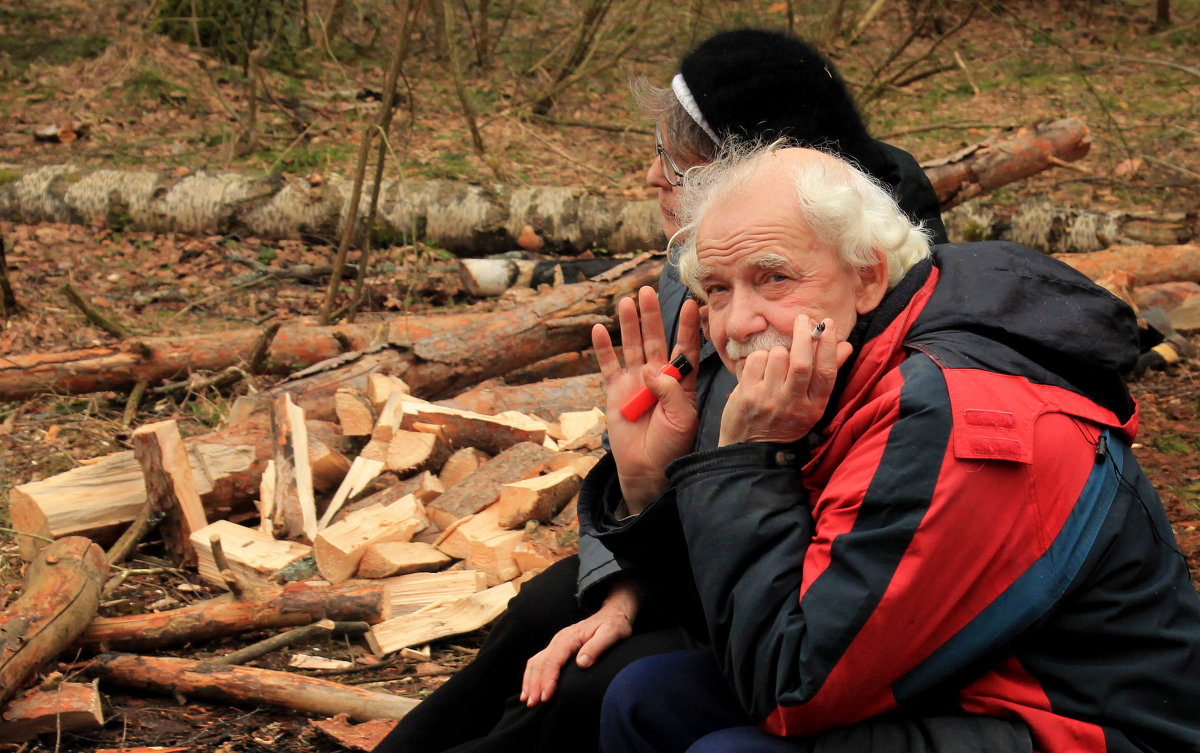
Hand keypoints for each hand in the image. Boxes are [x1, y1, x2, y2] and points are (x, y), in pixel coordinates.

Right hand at [519, 577, 639, 706]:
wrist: (613, 613)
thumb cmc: (614, 625)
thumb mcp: (611, 633)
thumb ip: (597, 647)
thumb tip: (581, 662)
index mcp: (570, 637)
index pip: (554, 660)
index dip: (548, 679)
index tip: (546, 697)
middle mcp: (559, 639)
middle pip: (541, 662)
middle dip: (535, 684)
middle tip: (533, 704)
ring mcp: (557, 643)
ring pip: (536, 662)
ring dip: (530, 681)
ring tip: (528, 700)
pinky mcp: (558, 648)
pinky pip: (540, 661)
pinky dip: (532, 675)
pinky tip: (532, 688)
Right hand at [592, 286, 701, 512]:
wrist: (648, 469)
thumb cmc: (671, 445)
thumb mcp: (682, 419)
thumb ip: (670, 392)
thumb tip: (649, 369)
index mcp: (681, 382)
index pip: (685, 348)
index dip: (688, 327)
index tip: (692, 304)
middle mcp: (658, 376)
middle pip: (655, 339)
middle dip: (652, 315)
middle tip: (648, 290)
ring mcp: (635, 382)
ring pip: (632, 346)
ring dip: (629, 325)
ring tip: (627, 301)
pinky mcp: (615, 392)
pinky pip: (608, 366)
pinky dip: (603, 348)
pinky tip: (599, 330)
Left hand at [719, 315, 853, 446]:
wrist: (750, 451)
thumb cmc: (785, 422)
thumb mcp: (811, 405)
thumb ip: (827, 373)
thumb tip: (846, 345)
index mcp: (813, 407)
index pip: (826, 373)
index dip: (829, 346)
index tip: (828, 325)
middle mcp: (792, 404)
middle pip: (801, 362)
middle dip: (804, 335)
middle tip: (802, 318)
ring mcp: (768, 399)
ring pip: (777, 356)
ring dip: (778, 350)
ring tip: (776, 361)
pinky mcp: (747, 395)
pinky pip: (756, 360)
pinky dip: (760, 357)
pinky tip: (760, 369)